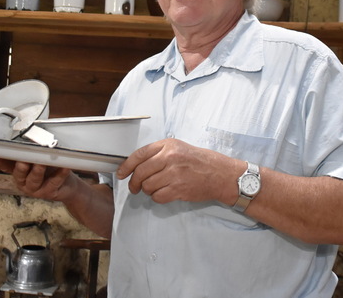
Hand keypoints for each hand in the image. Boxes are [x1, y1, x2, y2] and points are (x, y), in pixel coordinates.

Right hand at [0, 157, 77, 201]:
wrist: (67, 186)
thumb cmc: (51, 170)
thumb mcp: (37, 160)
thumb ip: (29, 152)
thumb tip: (22, 137)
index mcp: (19, 172)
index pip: (6, 166)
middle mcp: (24, 182)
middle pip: (19, 174)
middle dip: (20, 166)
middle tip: (23, 159)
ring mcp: (36, 189)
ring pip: (34, 179)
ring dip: (38, 170)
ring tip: (41, 163)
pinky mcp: (49, 193)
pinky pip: (54, 182)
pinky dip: (59, 174)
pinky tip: (63, 167)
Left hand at [117, 138, 238, 203]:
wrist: (221, 174)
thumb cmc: (201, 161)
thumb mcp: (179, 148)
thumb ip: (159, 154)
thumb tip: (137, 165)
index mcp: (168, 145)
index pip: (139, 155)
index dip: (126, 166)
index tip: (121, 173)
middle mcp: (170, 158)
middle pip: (140, 173)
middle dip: (134, 183)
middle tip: (135, 187)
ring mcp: (174, 174)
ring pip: (147, 186)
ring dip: (148, 190)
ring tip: (157, 188)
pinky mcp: (178, 189)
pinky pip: (157, 196)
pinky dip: (157, 197)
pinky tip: (165, 193)